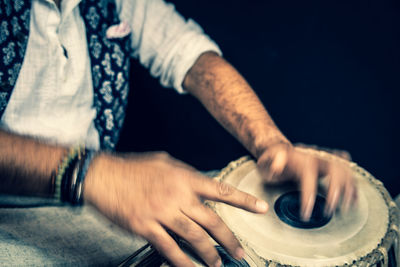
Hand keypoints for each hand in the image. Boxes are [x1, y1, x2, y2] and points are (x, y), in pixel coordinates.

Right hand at [83, 152, 267, 266]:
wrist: (102, 176)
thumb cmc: (133, 168)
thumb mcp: (164, 162)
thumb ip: (184, 175)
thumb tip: (199, 185)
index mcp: (184, 178)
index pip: (221, 190)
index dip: (244, 201)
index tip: (261, 208)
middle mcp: (178, 196)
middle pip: (212, 221)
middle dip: (229, 240)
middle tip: (240, 253)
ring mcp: (162, 213)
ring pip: (194, 238)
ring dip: (209, 255)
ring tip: (218, 265)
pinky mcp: (146, 227)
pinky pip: (169, 249)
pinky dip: (182, 262)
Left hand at [257, 143, 356, 220]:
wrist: (278, 148)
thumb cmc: (271, 161)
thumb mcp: (265, 163)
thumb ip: (271, 164)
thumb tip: (277, 166)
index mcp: (300, 158)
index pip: (308, 176)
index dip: (308, 195)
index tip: (306, 213)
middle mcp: (316, 156)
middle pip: (334, 168)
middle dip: (335, 190)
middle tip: (330, 210)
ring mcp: (326, 158)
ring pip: (345, 169)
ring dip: (348, 188)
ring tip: (346, 207)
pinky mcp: (331, 161)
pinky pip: (348, 170)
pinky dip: (352, 184)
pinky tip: (353, 199)